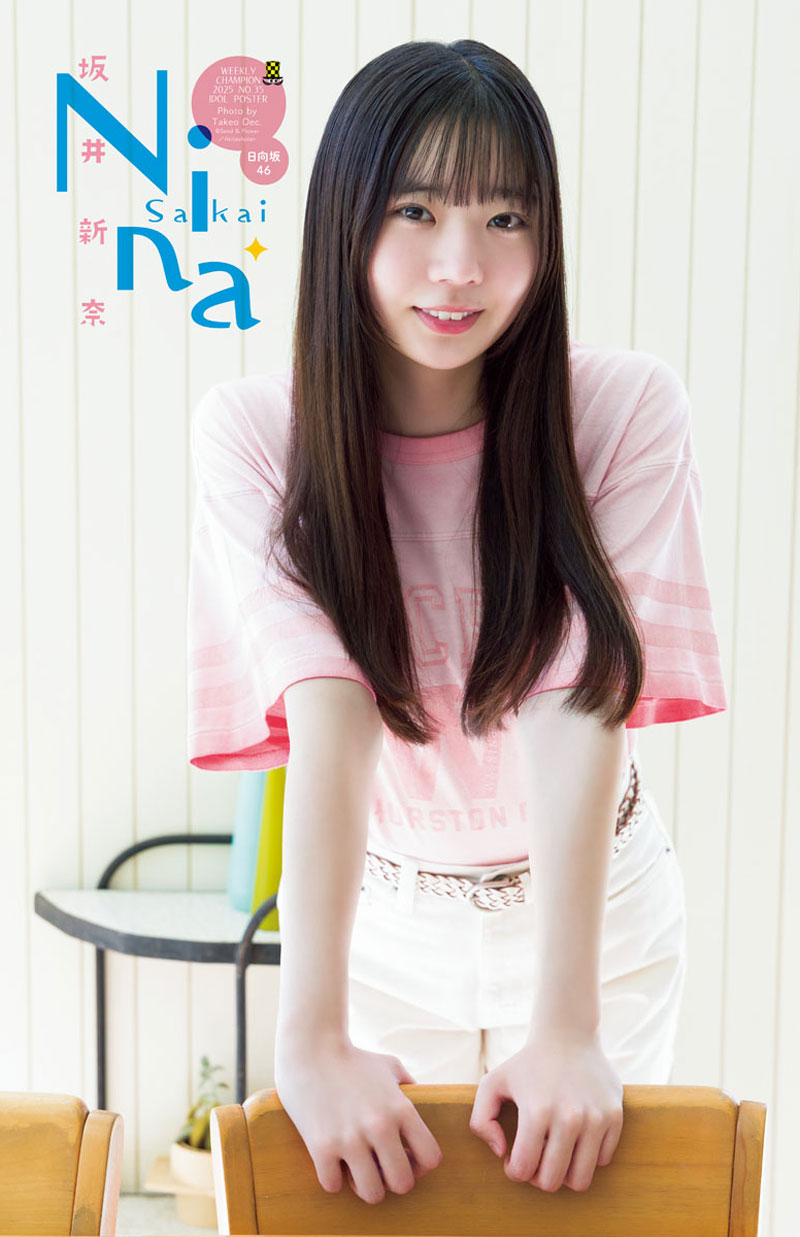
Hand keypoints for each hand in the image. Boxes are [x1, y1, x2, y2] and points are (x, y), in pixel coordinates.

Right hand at [274, 1037, 442, 1204]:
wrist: (310, 1048)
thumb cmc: (352, 1058)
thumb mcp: (389, 1066)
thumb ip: (410, 1087)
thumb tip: (425, 1101)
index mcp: (401, 1108)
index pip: (431, 1158)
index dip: (421, 1164)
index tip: (406, 1157)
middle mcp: (380, 1126)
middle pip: (403, 1184)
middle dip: (392, 1180)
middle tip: (380, 1167)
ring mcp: (350, 1139)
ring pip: (372, 1194)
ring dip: (364, 1185)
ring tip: (356, 1168)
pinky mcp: (321, 1147)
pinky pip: (334, 1185)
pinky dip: (333, 1177)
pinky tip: (331, 1160)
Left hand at [469, 1027, 623, 1191]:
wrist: (567, 1035)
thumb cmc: (526, 1064)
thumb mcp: (492, 1083)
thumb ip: (480, 1121)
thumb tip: (501, 1153)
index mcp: (537, 1111)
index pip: (523, 1170)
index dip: (514, 1171)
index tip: (512, 1157)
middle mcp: (569, 1117)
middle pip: (552, 1182)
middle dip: (538, 1177)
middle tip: (534, 1157)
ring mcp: (596, 1118)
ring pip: (580, 1180)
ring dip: (564, 1173)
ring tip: (554, 1150)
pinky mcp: (615, 1116)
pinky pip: (601, 1160)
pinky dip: (587, 1156)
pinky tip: (574, 1136)